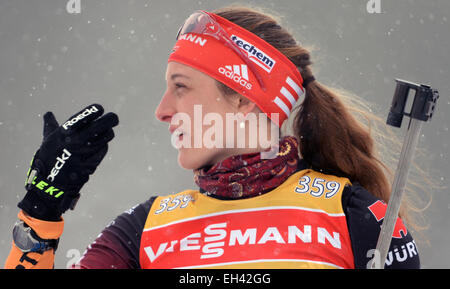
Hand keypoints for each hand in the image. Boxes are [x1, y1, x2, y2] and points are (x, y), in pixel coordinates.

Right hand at [18, 104, 118, 220]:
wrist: (49, 184)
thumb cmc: (48, 159)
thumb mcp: (48, 141)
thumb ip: (50, 126)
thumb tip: (48, 114)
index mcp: (63, 134)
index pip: (81, 118)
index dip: (93, 111)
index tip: (100, 108)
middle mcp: (74, 142)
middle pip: (98, 127)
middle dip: (109, 120)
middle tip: (114, 117)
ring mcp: (83, 154)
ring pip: (103, 139)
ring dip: (108, 133)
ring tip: (109, 130)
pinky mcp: (89, 165)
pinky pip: (102, 151)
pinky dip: (104, 146)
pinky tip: (103, 143)